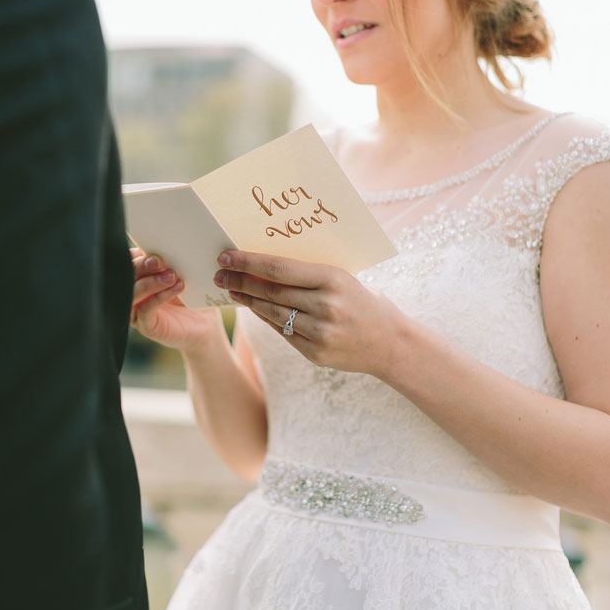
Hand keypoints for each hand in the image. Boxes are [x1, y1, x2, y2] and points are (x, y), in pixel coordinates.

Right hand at [130, 249, 221, 350]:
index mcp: (139, 276)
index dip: (134, 254)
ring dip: (151, 282)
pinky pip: (146, 309)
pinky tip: (177, 287)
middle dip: (141, 265)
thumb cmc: (193, 296)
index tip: (148, 248)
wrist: (204, 324)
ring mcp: (137, 311)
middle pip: (125, 276)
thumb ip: (173, 260)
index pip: (126, 261)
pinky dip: (160, 297)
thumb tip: (171, 243)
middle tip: (160, 261)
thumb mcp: (184, 273)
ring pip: (132, 293)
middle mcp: (133, 293)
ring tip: (172, 275)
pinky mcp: (146, 325)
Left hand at [213, 250, 399, 376]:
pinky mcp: (315, 353)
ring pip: (272, 313)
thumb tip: (265, 262)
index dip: (248, 262)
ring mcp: (320, 332)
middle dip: (240, 281)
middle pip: (271, 291)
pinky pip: (282, 332)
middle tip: (220, 273)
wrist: (390, 342)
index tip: (226, 256)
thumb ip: (308, 273)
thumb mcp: (343, 278)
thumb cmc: (363, 301)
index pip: (279, 268)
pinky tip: (254, 308)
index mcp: (333, 279)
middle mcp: (326, 306)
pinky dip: (266, 319)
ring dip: (248, 300)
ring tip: (231, 289)